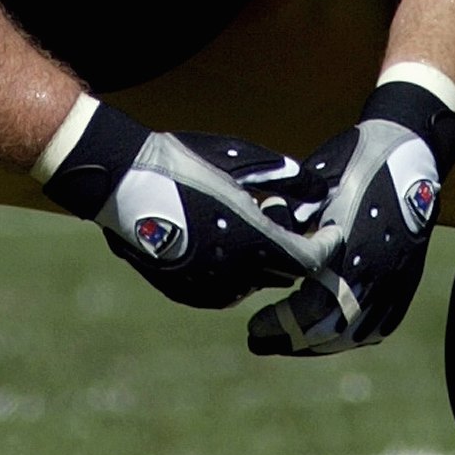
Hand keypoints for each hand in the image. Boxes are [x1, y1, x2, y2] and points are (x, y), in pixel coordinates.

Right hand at [36, 95, 316, 307]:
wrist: (122, 182)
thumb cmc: (183, 163)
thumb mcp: (238, 162)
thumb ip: (282, 178)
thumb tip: (315, 188)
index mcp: (254, 241)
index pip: (311, 259)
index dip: (327, 245)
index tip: (332, 231)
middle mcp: (236, 274)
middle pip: (285, 272)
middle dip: (292, 250)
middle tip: (288, 221)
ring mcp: (210, 288)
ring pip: (255, 282)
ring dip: (261, 261)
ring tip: (249, 226)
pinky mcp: (188, 292)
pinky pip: (225, 287)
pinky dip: (233, 269)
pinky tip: (220, 239)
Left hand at [247, 75, 454, 355]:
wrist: (408, 148)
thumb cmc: (351, 162)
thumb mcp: (310, 191)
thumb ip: (288, 226)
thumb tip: (258, 252)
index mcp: (350, 249)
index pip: (312, 310)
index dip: (280, 325)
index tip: (252, 329)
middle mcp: (377, 271)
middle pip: (333, 330)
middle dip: (293, 341)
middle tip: (260, 342)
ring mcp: (397, 278)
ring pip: (358, 332)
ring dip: (319, 343)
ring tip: (287, 341)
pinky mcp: (407, 278)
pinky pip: (381, 322)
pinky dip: (350, 335)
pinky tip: (327, 335)